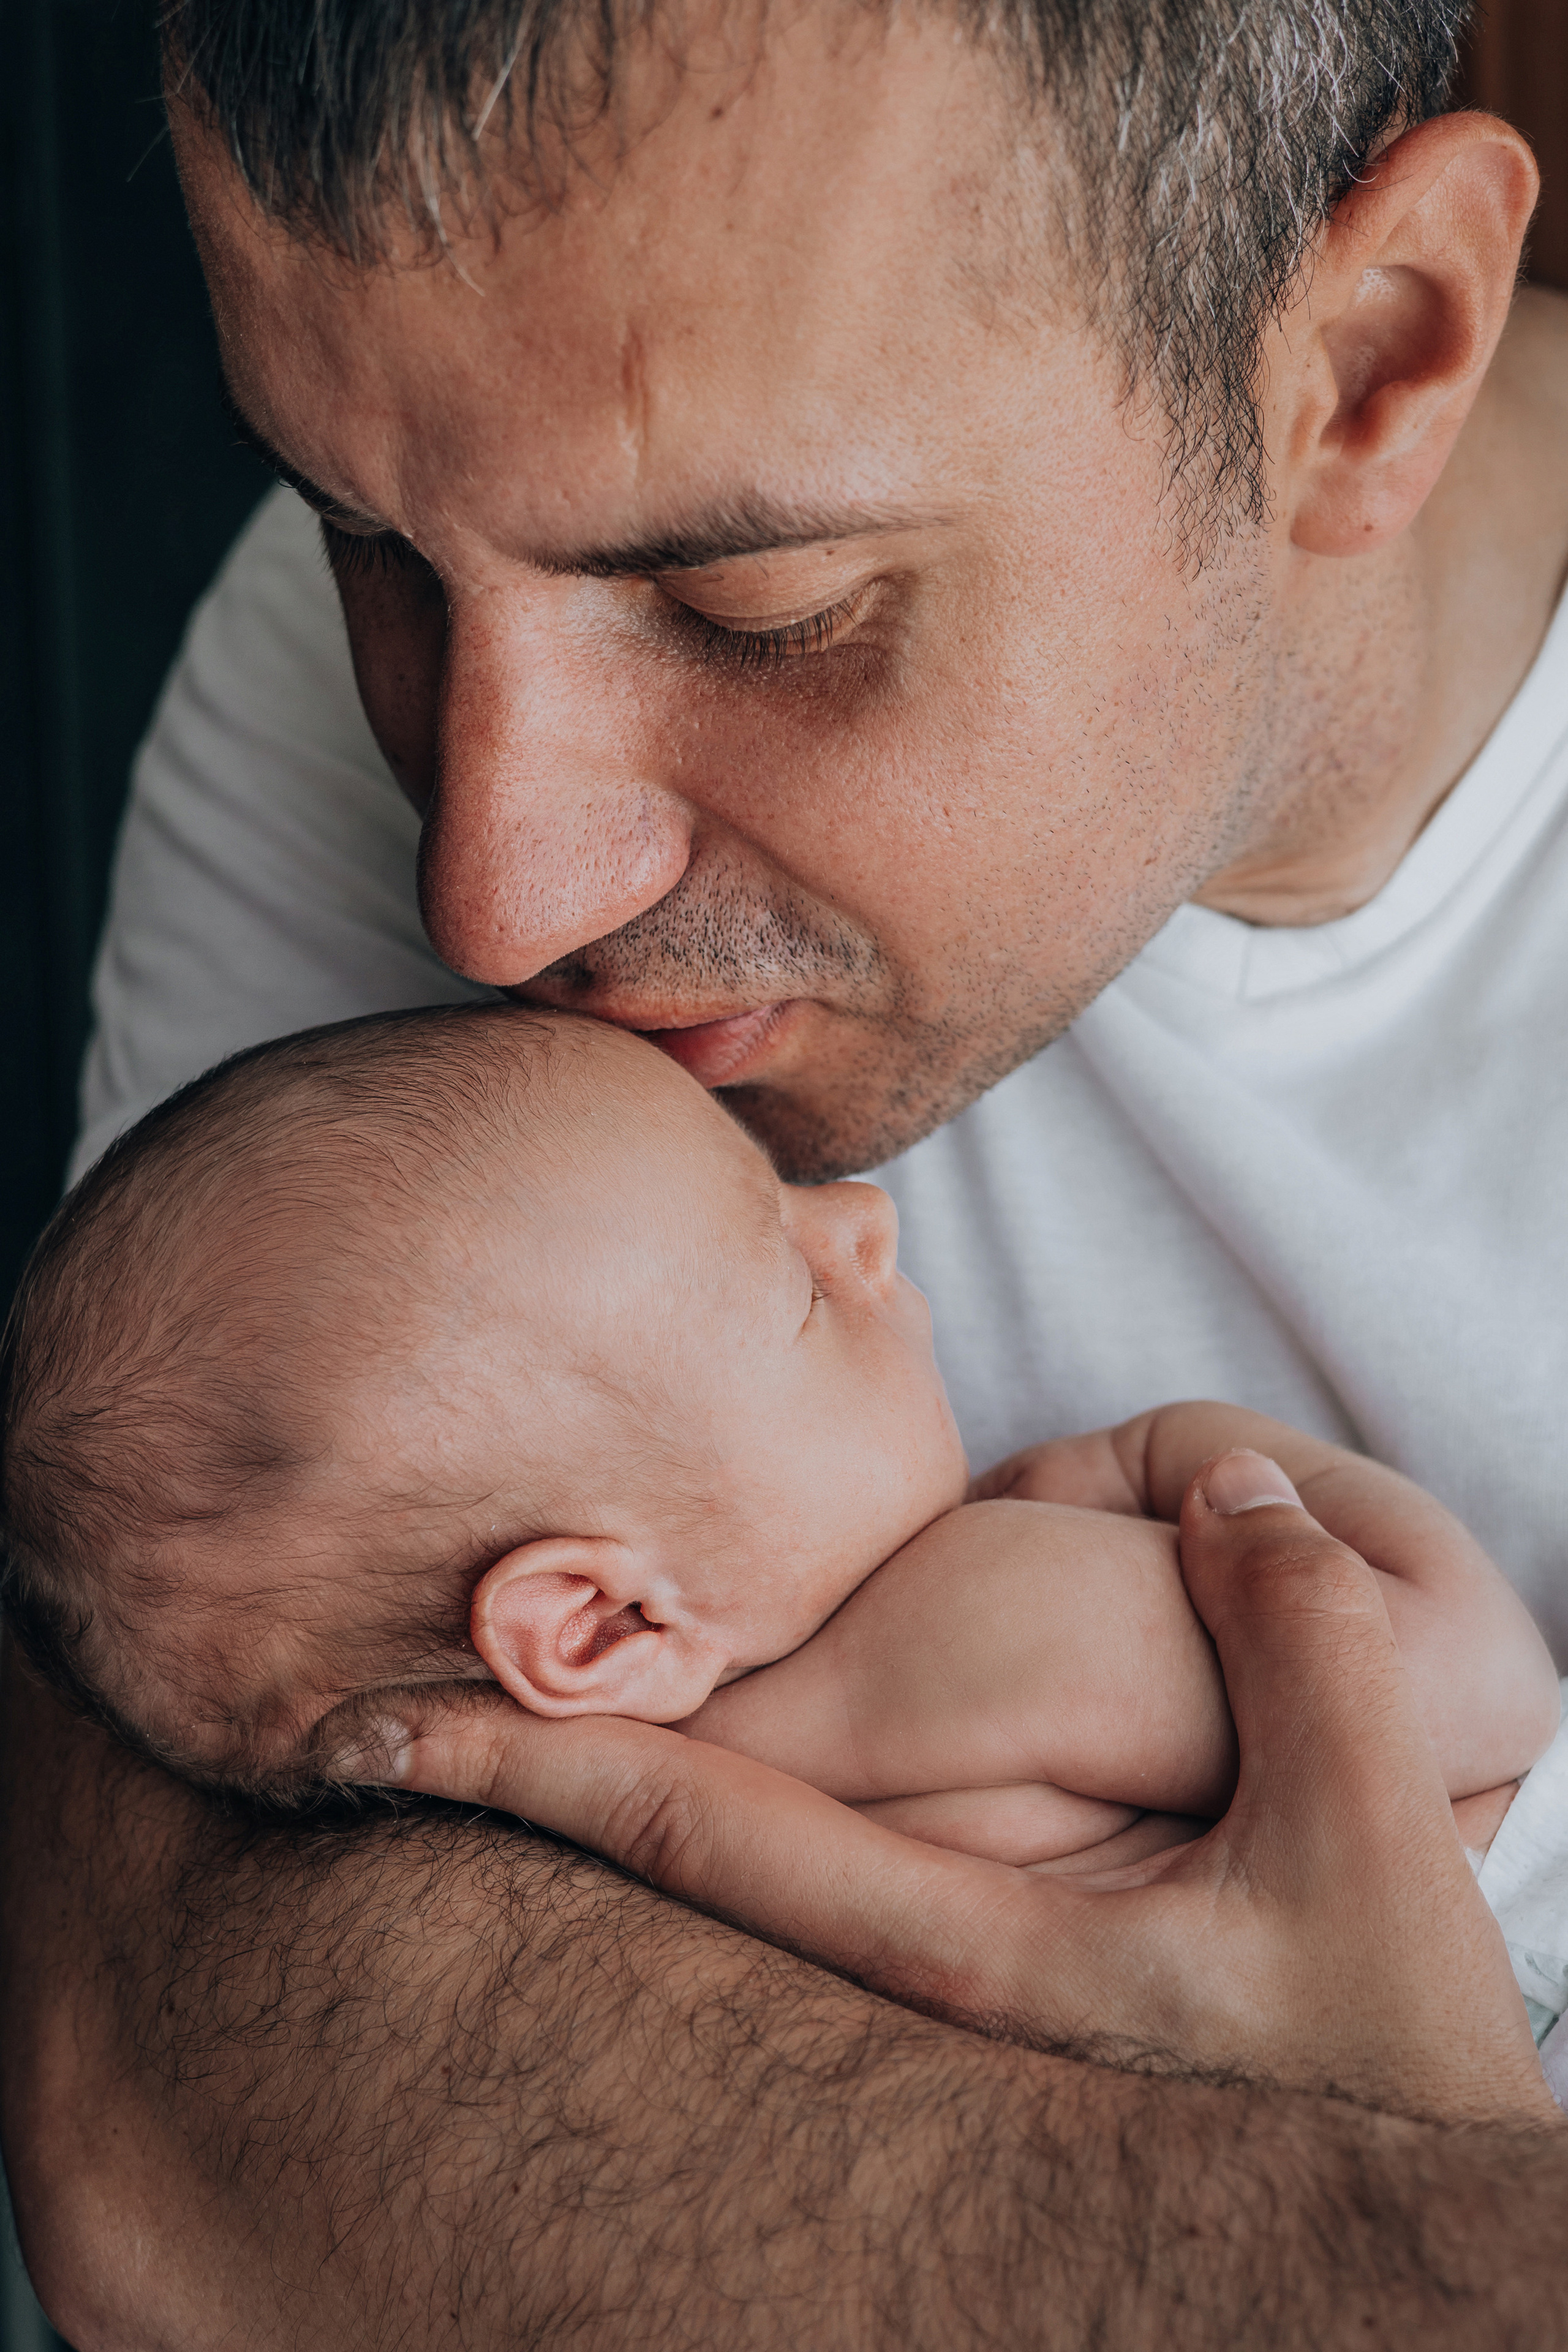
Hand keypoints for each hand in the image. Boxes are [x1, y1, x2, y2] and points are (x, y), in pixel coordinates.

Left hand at [380, 1452, 1555, 2128]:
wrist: (1395, 2278)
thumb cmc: (1388, 2094)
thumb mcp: (1374, 1869)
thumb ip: (1315, 1663)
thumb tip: (1244, 1504)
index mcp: (963, 1965)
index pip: (698, 1833)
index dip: (525, 1765)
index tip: (369, 1723)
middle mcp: (913, 1992)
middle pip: (657, 1878)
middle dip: (500, 1799)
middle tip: (351, 1721)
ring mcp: (929, 2022)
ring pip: (718, 1899)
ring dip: (588, 1816)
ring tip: (464, 1745)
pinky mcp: (977, 2018)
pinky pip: (806, 1906)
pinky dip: (701, 1842)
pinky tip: (683, 1801)